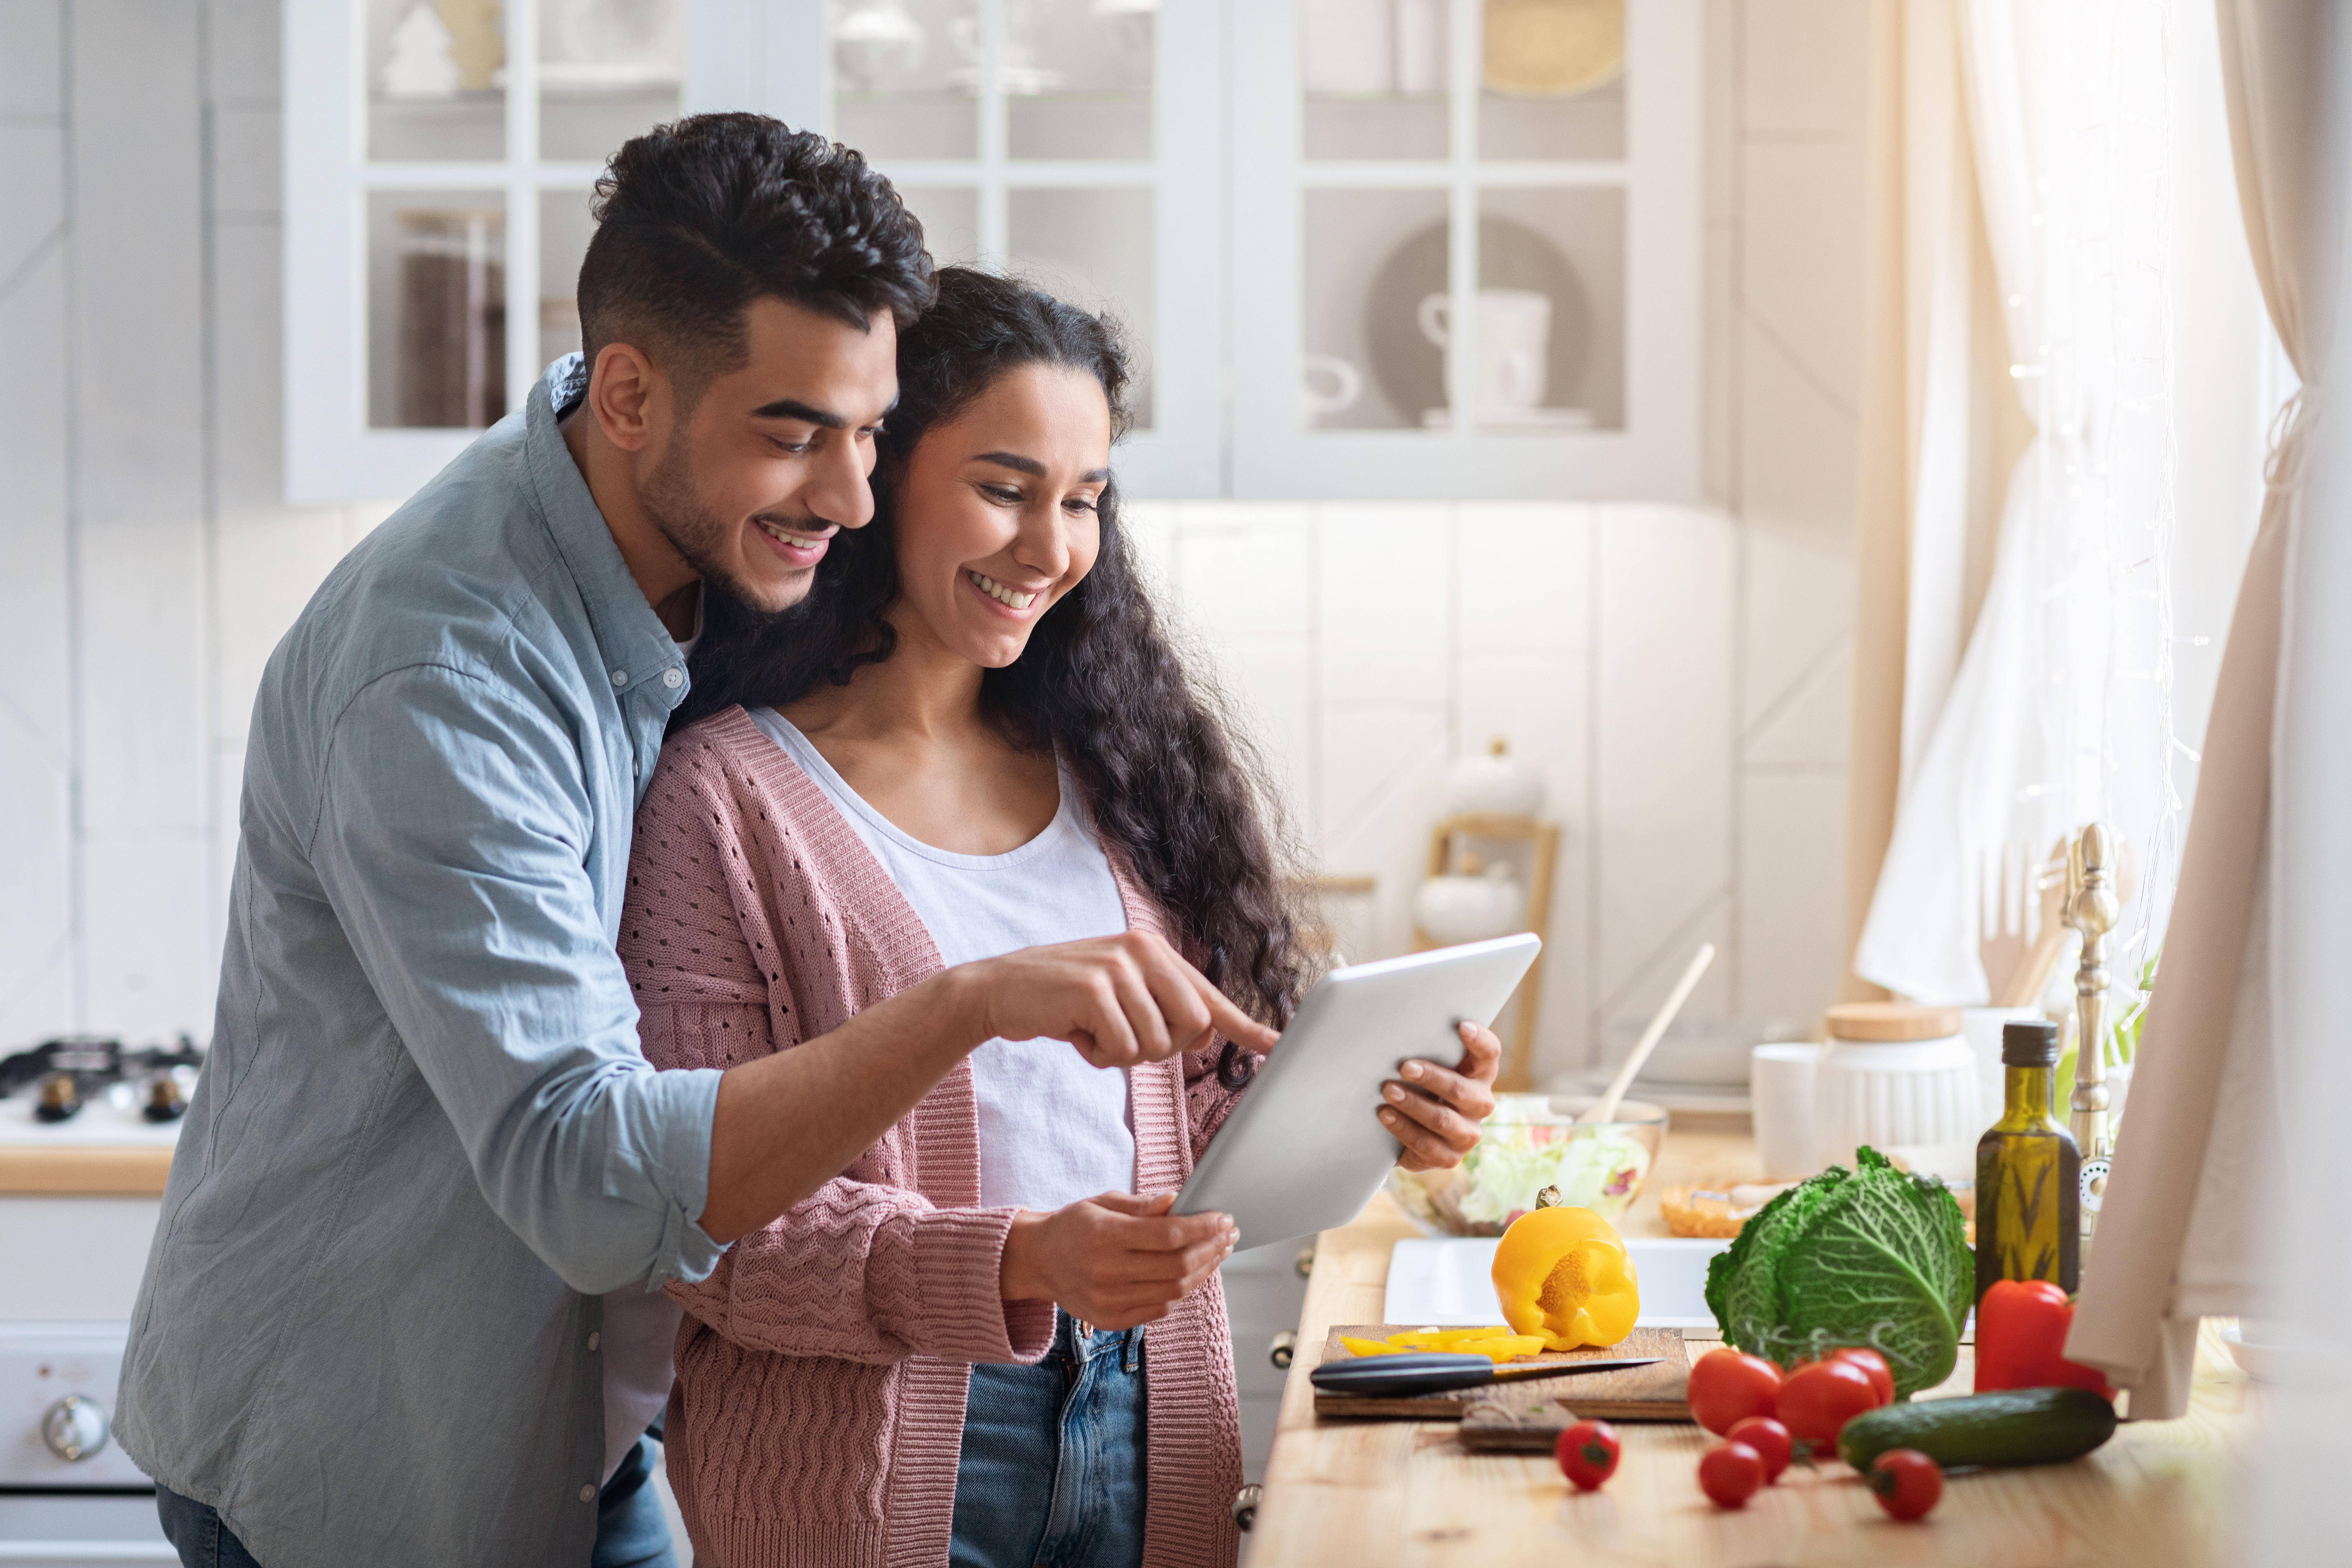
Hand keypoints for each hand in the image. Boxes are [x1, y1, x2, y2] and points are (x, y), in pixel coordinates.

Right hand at [964, 931, 1281, 1068]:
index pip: (1212, 995)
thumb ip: (1165, 1008)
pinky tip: (1077, 1034)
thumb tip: (1210, 1035)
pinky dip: (1101, 1055)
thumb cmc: (1066, 1000)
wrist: (1001, 989)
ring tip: (1093, 1031)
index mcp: (1155, 951)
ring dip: (1124, 1053)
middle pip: (1193, 1025)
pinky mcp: (1093, 990)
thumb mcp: (1121, 995)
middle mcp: (1143, 951)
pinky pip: (1123, 1048)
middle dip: (1162, 1048)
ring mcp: (1118, 967)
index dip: (1247, 1025)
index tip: (1279, 1045)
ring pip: (1157, 1043)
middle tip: (1122, 1037)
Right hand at [999, 1192, 1237, 1328]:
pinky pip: (1159, 1309)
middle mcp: (1106, 1272)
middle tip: (1229, 1235)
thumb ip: (1141, 1205)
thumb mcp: (1102, 1202)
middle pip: (1177, 1267)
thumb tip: (1177, 1201)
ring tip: (1218, 1253)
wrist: (1037, 1261)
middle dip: (1211, 1249)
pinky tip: (1193, 1274)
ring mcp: (1108, 1301)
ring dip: (1203, 1272)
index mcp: (1104, 1236)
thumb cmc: (1073, 1225)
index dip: (1203, 1227)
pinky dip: (1182, 1292)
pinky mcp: (1110, 1320)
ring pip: (1173, 1291)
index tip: (1224, 1219)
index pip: (1169, 1235)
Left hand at [1382, 1019, 1501, 1170]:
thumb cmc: (1420, 1085)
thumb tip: (1399, 1028)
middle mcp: (1480, 1104)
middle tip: (1404, 1066)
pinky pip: (1426, 1144)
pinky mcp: (1449, 1157)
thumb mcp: (1428, 1066)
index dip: (1479, 1040)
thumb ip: (1427, 1049)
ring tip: (1388, 1091)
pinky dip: (1403, 1128)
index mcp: (1480, 1074)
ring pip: (1442, 1119)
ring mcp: (1467, 1133)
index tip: (1461, 1026)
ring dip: (1413, 1104)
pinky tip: (1385, 1115)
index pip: (1489, 1054)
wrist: (1410, 1132)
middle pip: (1461, 1089)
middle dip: (1432, 1077)